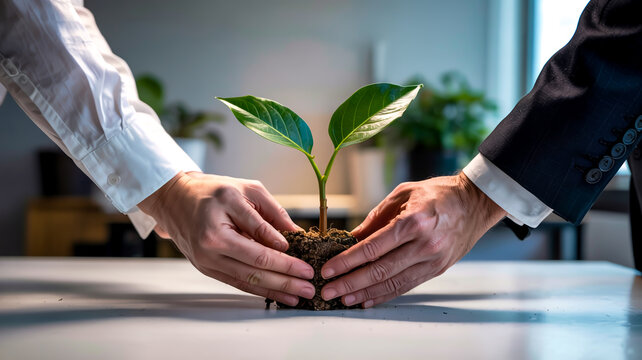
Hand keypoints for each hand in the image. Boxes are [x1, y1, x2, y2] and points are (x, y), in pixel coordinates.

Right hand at [139, 172, 315, 305]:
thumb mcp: (246, 189)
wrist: (174, 199)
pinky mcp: (206, 268)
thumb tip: (296, 234)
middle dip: (286, 279)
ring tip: (298, 295)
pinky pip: (236, 282)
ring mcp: (206, 259)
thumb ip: (272, 212)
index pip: (259, 243)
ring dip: (275, 290)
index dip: (284, 257)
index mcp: (219, 220)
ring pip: (246, 279)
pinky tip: (277, 294)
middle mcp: (210, 244)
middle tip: (309, 286)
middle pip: (254, 266)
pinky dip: (258, 290)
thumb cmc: (211, 190)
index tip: (305, 264)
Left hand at [320, 172, 505, 307]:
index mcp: (413, 222)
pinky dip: (386, 294)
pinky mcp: (438, 269)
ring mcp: (432, 260)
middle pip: (380, 270)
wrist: (475, 202)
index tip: (328, 270)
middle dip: (350, 283)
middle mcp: (424, 244)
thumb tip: (352, 238)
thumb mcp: (403, 194)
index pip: (372, 248)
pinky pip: (407, 286)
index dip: (347, 262)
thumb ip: (376, 217)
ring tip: (344, 298)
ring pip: (393, 283)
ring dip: (365, 293)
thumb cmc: (438, 193)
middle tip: (328, 291)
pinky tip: (368, 299)